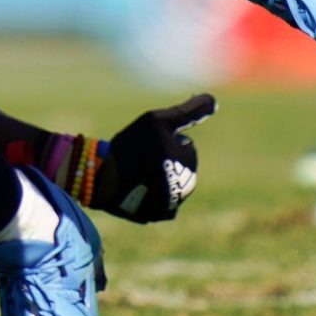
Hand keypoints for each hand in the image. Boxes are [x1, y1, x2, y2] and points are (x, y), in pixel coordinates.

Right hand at [96, 94, 214, 222]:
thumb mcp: (157, 120)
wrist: (101, 177)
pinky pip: (170, 203)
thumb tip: (214, 101)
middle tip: (143, 158)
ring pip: (177, 184)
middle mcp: (183, 185)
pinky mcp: (162, 215)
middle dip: (168, 161)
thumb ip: (188, 112)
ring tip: (141, 173)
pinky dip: (160, 196)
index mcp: (185, 161)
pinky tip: (143, 188)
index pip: (187, 147)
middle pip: (183, 167)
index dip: (168, 142)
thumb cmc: (129, 144)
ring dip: (164, 177)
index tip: (149, 144)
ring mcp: (175, 202)